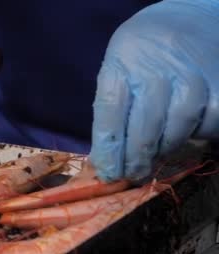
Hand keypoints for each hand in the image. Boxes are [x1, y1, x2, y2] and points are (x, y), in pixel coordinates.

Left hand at [89, 0, 218, 180]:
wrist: (189, 17)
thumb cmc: (144, 52)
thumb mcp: (119, 66)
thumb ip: (112, 107)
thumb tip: (106, 158)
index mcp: (122, 62)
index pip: (109, 112)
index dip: (108, 148)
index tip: (108, 172)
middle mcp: (156, 68)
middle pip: (143, 127)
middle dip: (135, 159)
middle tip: (131, 175)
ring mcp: (191, 75)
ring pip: (176, 129)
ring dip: (163, 150)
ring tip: (155, 155)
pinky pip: (208, 123)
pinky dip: (197, 135)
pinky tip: (186, 133)